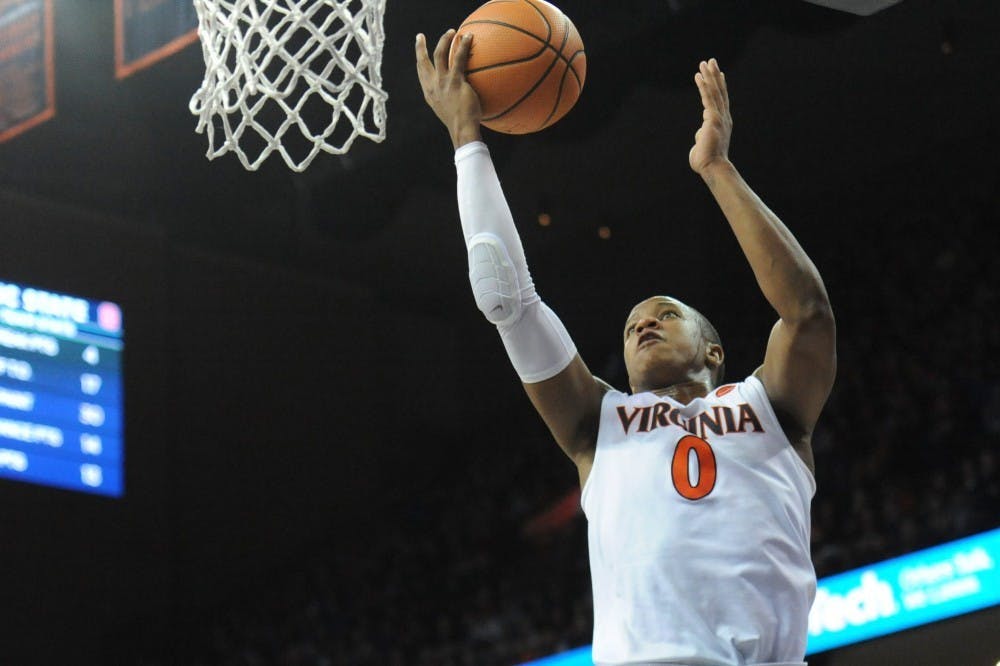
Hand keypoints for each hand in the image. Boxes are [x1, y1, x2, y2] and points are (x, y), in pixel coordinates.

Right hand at [415, 30, 482, 147]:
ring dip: (444, 40)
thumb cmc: (460, 125)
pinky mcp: (455, 80)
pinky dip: (463, 45)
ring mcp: (443, 82)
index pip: (421, 74)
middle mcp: (433, 86)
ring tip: (451, 32)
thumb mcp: (450, 112)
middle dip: (419, 47)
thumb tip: (460, 98)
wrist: (462, 130)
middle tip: (420, 37)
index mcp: (430, 94)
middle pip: (422, 62)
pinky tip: (468, 37)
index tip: (418, 54)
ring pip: (439, 54)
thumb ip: (450, 101)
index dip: (419, 62)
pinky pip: (458, 58)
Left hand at [689, 58, 732, 176]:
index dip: (719, 87)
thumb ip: (702, 137)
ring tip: (705, 62)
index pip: (720, 101)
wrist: (712, 167)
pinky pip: (708, 98)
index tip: (719, 74)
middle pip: (719, 92)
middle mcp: (723, 118)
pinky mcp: (713, 118)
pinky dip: (704, 86)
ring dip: (710, 76)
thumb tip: (701, 133)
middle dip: (715, 76)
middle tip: (711, 61)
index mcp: (721, 124)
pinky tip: (699, 76)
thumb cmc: (706, 161)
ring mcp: (719, 117)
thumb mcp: (703, 146)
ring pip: (715, 92)